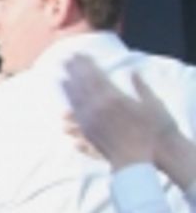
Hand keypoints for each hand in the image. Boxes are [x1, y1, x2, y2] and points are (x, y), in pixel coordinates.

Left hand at [63, 53, 180, 170]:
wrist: (139, 159)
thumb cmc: (150, 132)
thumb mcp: (151, 106)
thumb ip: (140, 87)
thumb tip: (132, 71)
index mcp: (114, 98)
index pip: (95, 76)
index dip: (86, 64)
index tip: (79, 53)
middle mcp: (99, 108)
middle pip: (82, 84)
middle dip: (74, 70)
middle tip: (66, 58)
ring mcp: (91, 121)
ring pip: (75, 99)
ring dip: (68, 86)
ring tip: (61, 76)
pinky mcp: (88, 134)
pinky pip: (76, 115)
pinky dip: (69, 105)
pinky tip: (66, 105)